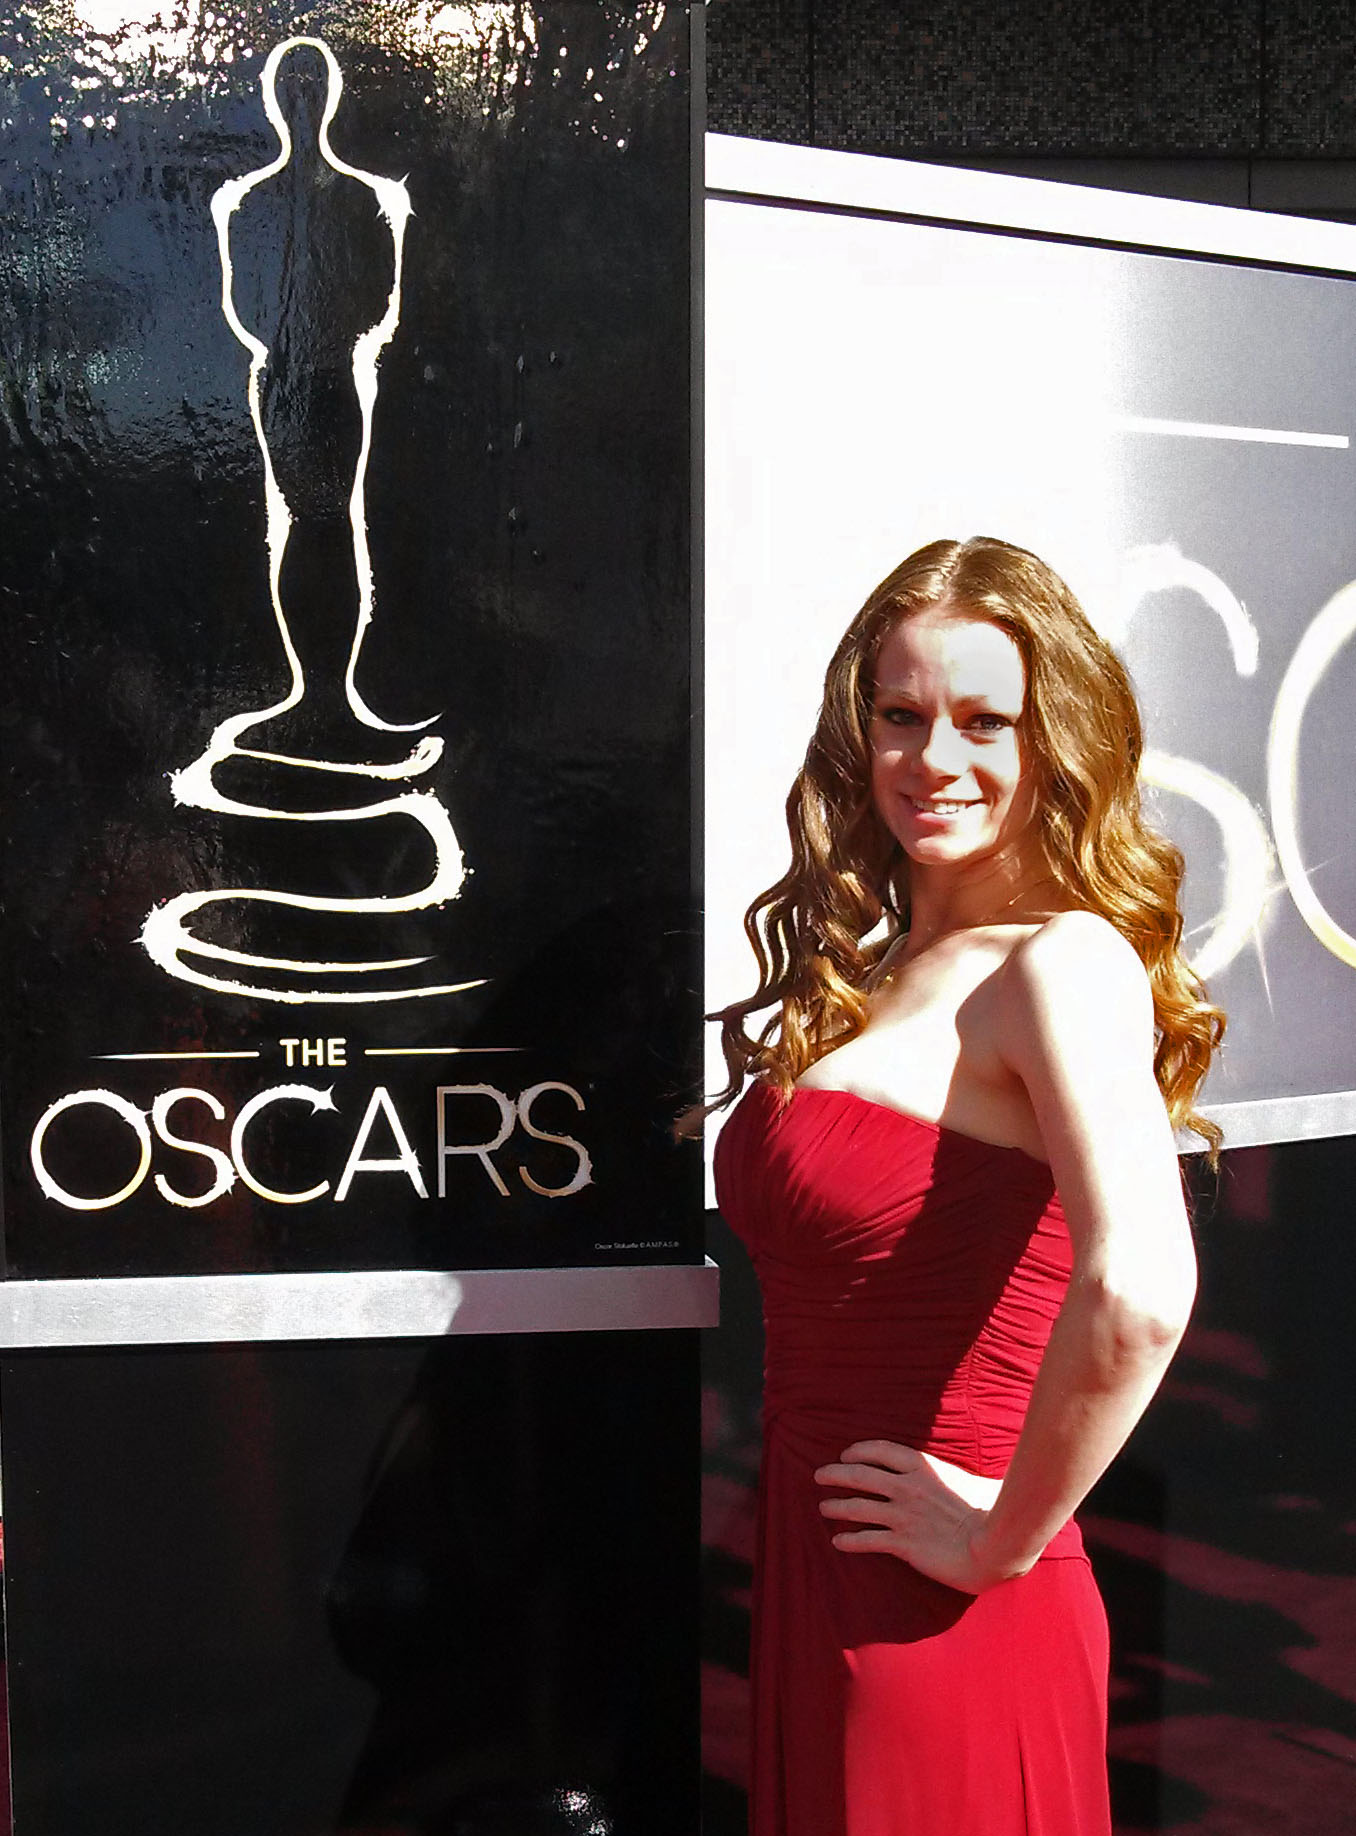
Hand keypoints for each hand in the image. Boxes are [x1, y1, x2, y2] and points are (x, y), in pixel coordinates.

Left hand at [814, 1440, 1015, 1594]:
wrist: (993, 1543)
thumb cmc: (987, 1510)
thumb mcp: (962, 1480)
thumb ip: (944, 1476)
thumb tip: (945, 1476)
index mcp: (922, 1467)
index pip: (880, 1450)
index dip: (859, 1451)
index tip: (845, 1455)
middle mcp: (906, 1487)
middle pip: (861, 1475)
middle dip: (836, 1474)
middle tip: (820, 1475)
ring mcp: (902, 1516)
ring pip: (858, 1507)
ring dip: (837, 1506)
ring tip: (824, 1507)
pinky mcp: (903, 1543)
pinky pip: (868, 1540)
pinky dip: (850, 1540)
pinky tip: (838, 1542)